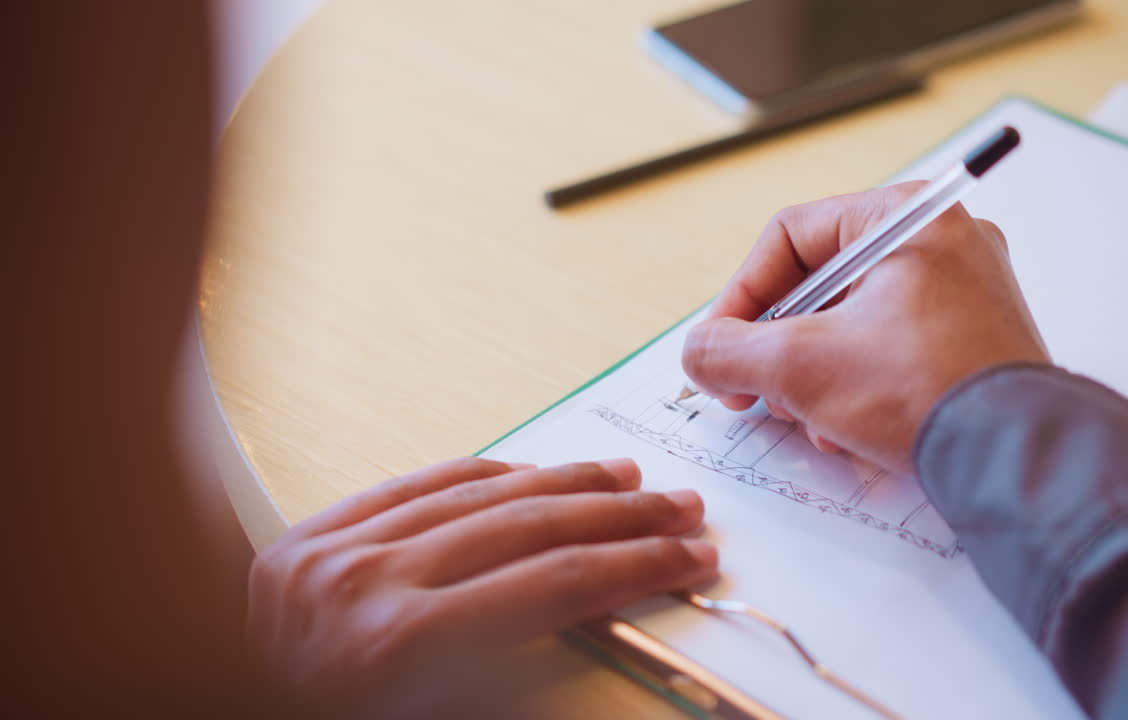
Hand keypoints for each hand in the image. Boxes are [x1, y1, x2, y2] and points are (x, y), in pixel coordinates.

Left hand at [248, 457, 715, 716]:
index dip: (636, 567)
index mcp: (402, 648)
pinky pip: (415, 484)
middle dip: (619, 518)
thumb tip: (591, 612)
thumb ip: (514, 675)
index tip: (686, 559)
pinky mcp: (310, 535)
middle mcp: (367, 584)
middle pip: (528, 526)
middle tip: (678, 512)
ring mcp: (332, 551)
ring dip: (564, 483)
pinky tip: (533, 473)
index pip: (555, 584)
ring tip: (624, 482)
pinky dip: (485, 474)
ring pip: (478, 491)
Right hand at [682, 184, 1049, 474]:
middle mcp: (942, 242)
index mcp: (905, 218)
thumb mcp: (800, 366)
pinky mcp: (975, 341)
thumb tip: (698, 353)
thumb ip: (728, 351)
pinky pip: (891, 349)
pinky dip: (856, 386)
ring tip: (806, 421)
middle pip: (819, 284)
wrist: (1016, 459)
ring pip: (852, 322)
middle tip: (751, 391)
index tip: (718, 348)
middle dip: (776, 345)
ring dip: (812, 375)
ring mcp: (965, 292)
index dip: (740, 296)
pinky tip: (846, 432)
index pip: (790, 237)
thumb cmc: (924, 391)